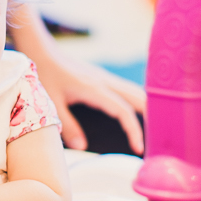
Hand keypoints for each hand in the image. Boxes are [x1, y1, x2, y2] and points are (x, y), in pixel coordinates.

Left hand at [28, 47, 145, 153]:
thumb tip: (83, 146)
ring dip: (146, 108)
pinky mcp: (103, 77)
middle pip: (138, 98)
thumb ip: (67, 126)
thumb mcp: (52, 104)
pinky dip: (137, 101)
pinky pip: (127, 89)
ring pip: (135, 91)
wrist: (43, 52)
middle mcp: (105, 81)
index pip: (123, 110)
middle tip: (157, 138)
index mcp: (94, 89)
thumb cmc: (46, 76)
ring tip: (153, 129)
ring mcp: (105, 78)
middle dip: (151, 117)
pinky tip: (138, 112)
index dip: (133, 129)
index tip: (138, 147)